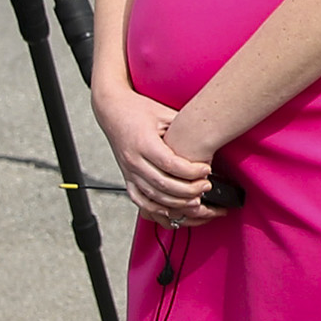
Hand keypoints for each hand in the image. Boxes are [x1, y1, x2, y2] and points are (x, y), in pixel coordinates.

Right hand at [93, 80, 212, 224]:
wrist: (112, 110)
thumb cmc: (139, 110)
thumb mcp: (164, 114)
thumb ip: (182, 131)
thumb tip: (208, 142)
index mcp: (143, 143)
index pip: (170, 164)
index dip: (191, 171)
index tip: (207, 170)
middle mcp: (134, 161)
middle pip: (163, 184)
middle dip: (189, 190)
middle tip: (206, 186)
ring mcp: (128, 172)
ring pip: (153, 197)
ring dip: (176, 203)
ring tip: (196, 200)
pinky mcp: (127, 178)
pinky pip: (140, 200)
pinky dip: (157, 209)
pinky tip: (173, 210)